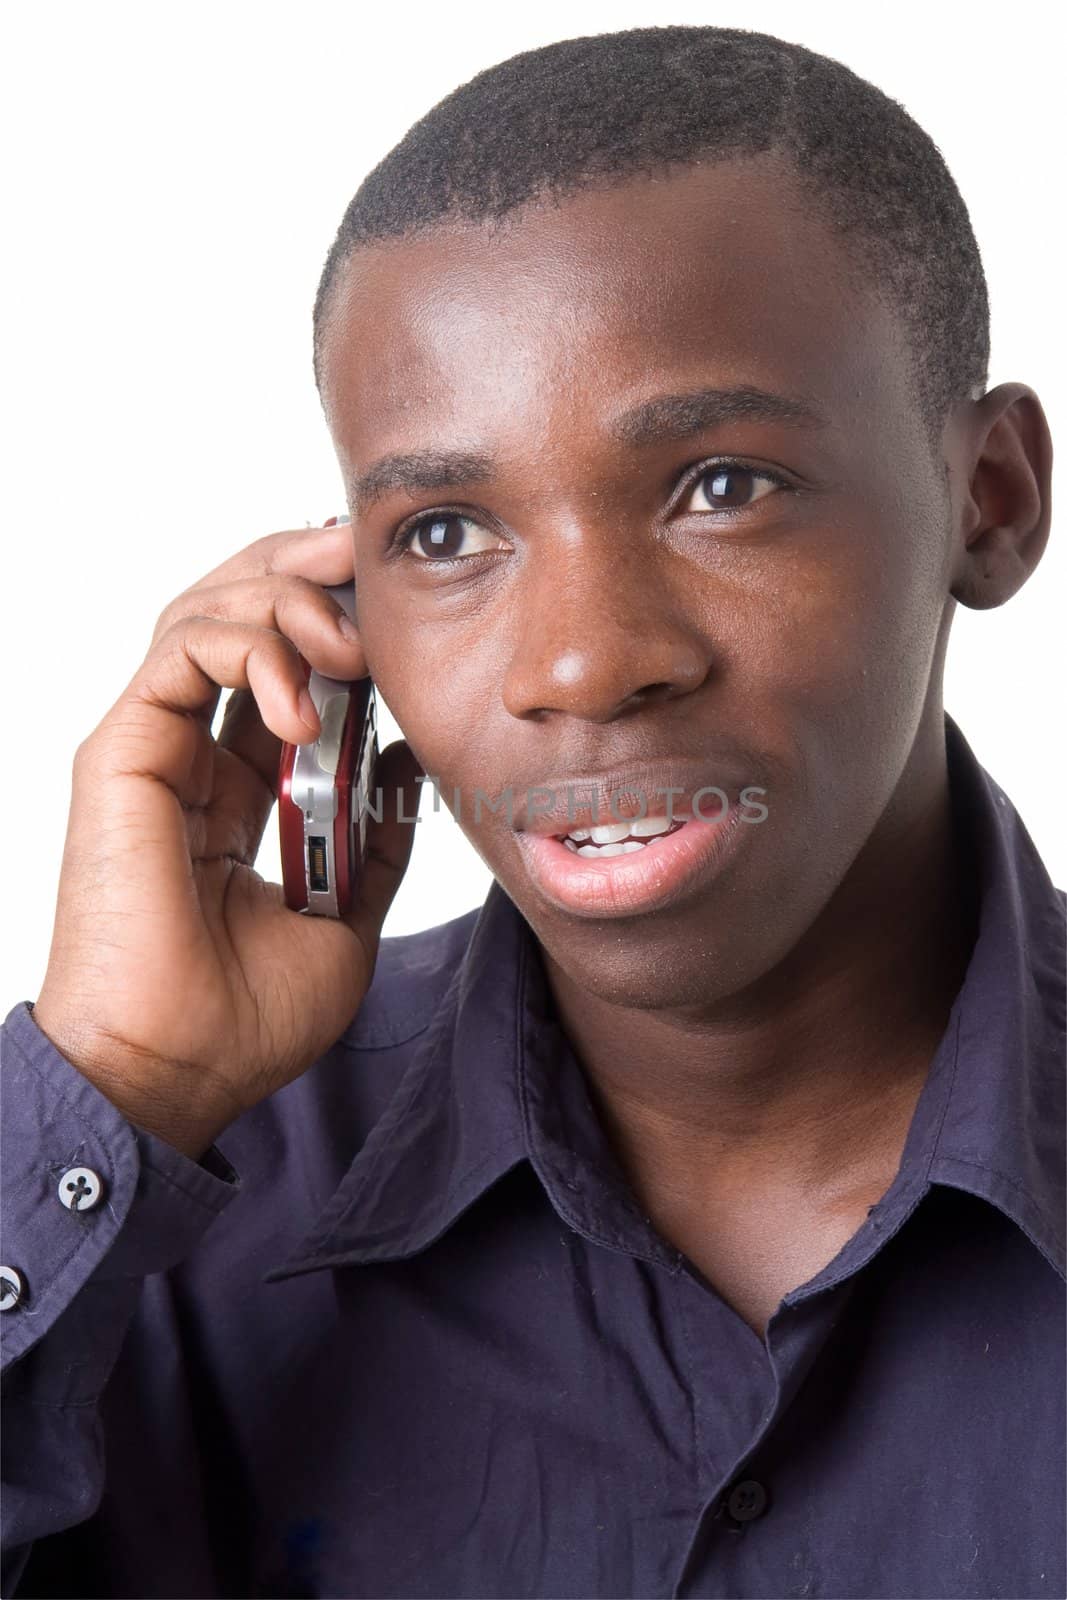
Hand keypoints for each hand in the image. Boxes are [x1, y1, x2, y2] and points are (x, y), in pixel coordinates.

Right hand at [32, 521, 420, 1158]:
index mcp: (236, 787)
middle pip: (235, 613)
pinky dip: (249, 646)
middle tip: (364, 557)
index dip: (331, 616)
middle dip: (303, 568)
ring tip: (349, 644)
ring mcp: (153, 747)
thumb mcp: (345, 918)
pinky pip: (180, 650)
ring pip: (205, 611)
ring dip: (286, 600)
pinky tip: (304, 703)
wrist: (178, 1071)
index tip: (394, 603)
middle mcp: (190, 753)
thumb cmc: (245, 1017)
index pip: (279, 664)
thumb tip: (403, 758)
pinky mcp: (122, 752)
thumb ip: (373, 837)